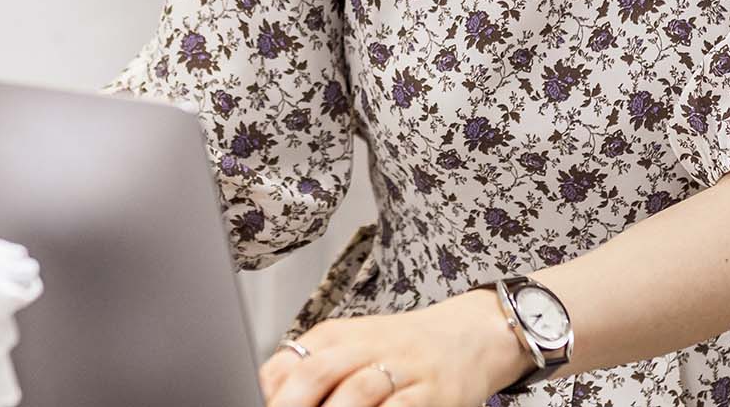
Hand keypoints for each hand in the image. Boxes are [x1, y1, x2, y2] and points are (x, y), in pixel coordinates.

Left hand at [258, 288, 532, 406]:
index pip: (288, 363)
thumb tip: (261, 392)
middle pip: (317, 373)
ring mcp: (400, 368)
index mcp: (337, 335)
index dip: (268, 394)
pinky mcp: (431, 393)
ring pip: (357, 393)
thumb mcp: (350, 347)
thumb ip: (307, 371)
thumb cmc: (400, 348)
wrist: (468, 334)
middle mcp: (365, 346)